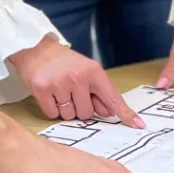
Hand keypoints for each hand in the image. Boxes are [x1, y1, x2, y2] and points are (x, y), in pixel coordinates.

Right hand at [8, 38, 144, 126]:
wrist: (35, 47)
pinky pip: (52, 114)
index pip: (112, 97)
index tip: (138, 125)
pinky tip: (49, 94)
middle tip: (71, 92)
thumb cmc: (63, 61)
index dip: (125, 113)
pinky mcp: (42, 90)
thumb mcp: (85, 70)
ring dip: (65, 109)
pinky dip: (51, 108)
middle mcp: (77, 77)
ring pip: (69, 116)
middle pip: (87, 113)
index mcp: (93, 71)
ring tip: (59, 90)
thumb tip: (109, 113)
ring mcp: (59, 84)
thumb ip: (98, 91)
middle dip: (80, 108)